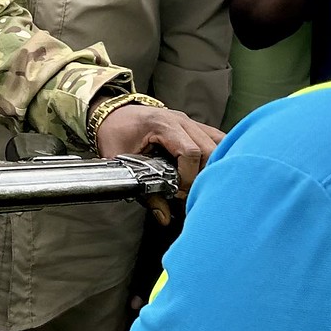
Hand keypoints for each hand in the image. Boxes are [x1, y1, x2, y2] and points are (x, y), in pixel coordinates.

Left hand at [92, 102, 222, 191]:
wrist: (111, 114)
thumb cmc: (115, 134)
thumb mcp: (124, 163)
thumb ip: (146, 191)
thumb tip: (164, 216)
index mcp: (162, 124)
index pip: (190, 152)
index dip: (189, 177)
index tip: (179, 191)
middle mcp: (180, 120)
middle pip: (209, 148)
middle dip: (203, 174)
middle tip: (188, 190)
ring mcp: (189, 121)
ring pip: (218, 142)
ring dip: (213, 165)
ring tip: (199, 181)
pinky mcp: (194, 126)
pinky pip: (216, 139)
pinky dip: (217, 155)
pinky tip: (209, 170)